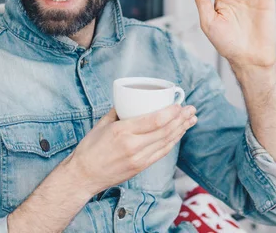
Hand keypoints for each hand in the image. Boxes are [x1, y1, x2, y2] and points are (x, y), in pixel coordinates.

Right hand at [68, 104, 196, 195]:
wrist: (84, 175)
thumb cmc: (90, 148)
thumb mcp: (102, 123)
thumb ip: (119, 111)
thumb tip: (132, 100)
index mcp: (122, 130)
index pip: (154, 120)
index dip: (171, 112)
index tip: (179, 104)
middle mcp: (133, 145)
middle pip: (164, 130)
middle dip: (181, 119)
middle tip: (191, 109)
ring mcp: (138, 158)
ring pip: (166, 142)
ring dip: (181, 130)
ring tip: (191, 120)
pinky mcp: (140, 167)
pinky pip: (161, 153)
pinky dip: (172, 142)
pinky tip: (178, 135)